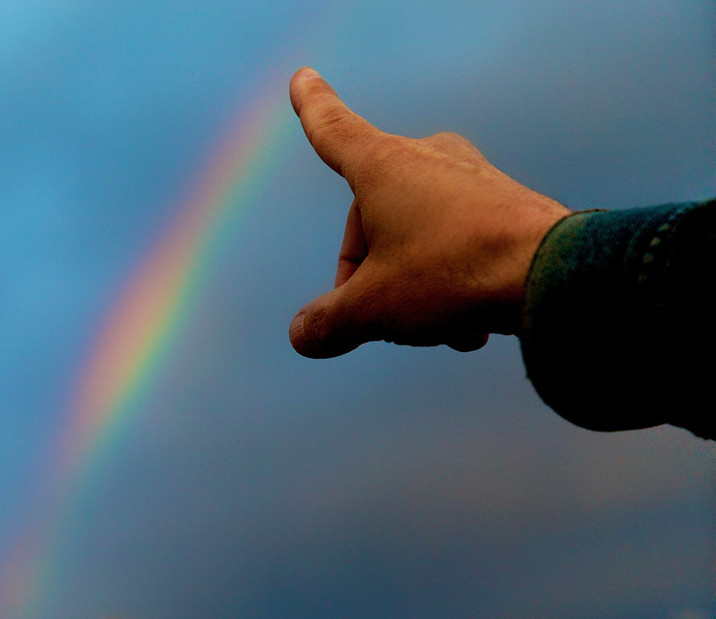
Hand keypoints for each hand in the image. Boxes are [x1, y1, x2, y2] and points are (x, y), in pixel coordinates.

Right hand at [288, 67, 570, 356]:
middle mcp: (426, 159)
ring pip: (416, 237)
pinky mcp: (504, 203)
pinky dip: (452, 283)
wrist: (555, 275)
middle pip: (372, 218)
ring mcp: (470, 178)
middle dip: (368, 274)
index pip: (334, 132)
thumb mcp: (375, 308)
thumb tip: (304, 335)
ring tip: (440, 327)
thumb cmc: (453, 274)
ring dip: (415, 288)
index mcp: (382, 167)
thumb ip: (330, 322)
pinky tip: (471, 327)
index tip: (303, 76)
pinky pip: (457, 243)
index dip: (312, 108)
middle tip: (379, 317)